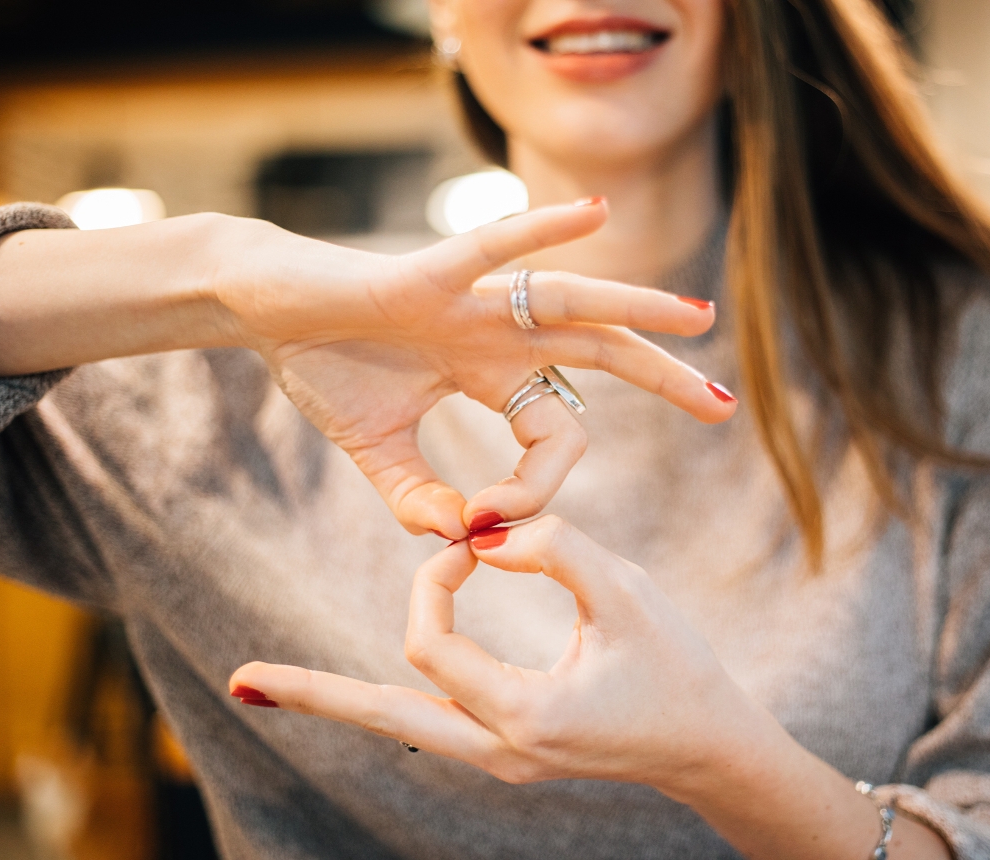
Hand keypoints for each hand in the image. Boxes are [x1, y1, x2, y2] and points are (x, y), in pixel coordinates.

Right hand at [219, 201, 735, 537]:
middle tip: (724, 405)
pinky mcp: (426, 275)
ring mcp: (469, 301)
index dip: (534, 486)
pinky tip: (596, 211)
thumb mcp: (379, 453)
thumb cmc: (323, 368)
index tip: (488, 524)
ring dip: (638, 309)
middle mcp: (496, 333)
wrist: (264, 311)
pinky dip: (540, 228)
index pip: (551, 433)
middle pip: (598, 354)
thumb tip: (462, 539)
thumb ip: (419, 499)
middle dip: (662, 378)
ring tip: (700, 317)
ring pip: (570, 302)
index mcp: (491, 373)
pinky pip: (491, 247)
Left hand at [229, 517, 952, 858]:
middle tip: (243, 681)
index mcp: (526, 714)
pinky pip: (430, 722)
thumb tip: (485, 530)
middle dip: (314, 693)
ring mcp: (498, 758)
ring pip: (399, 725)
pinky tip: (350, 687)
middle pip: (383, 715)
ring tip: (267, 687)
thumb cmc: (679, 669)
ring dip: (341, 699)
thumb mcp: (628, 595)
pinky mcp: (506, 748)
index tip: (472, 536)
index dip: (439, 574)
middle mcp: (499, 750)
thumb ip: (557, 549)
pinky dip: (388, 696)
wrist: (710, 747)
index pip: (434, 639)